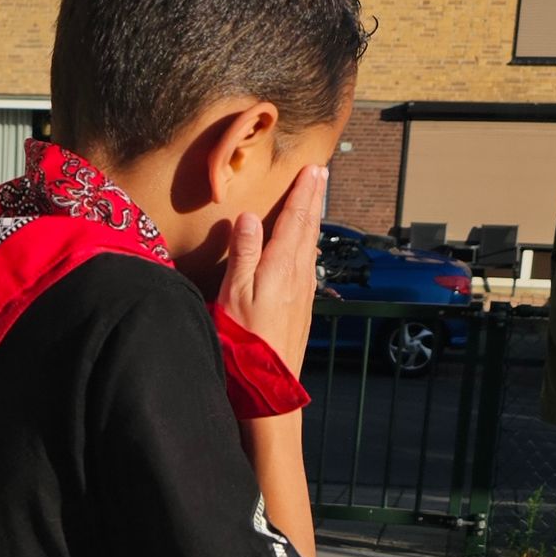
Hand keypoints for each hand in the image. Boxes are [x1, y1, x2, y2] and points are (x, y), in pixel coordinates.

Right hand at [217, 164, 327, 377]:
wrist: (268, 386)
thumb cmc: (244, 343)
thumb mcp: (234, 295)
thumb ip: (243, 254)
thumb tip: (250, 216)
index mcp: (280, 268)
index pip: (295, 220)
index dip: (303, 193)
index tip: (312, 170)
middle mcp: (297, 276)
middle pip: (308, 229)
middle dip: (313, 200)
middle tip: (321, 175)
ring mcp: (302, 293)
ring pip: (310, 246)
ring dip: (313, 220)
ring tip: (315, 201)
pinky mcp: (301, 307)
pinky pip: (308, 265)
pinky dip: (308, 245)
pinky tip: (307, 247)